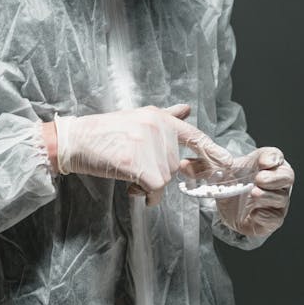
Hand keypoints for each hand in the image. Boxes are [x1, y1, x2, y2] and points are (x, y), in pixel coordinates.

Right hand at [51, 104, 232, 205]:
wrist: (76, 140)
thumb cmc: (104, 132)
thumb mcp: (137, 118)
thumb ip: (166, 117)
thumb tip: (186, 109)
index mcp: (159, 117)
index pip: (194, 135)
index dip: (213, 151)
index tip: (228, 162)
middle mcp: (159, 129)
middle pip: (175, 165)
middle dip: (158, 173)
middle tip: (135, 168)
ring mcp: (150, 146)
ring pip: (165, 179)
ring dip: (149, 184)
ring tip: (127, 173)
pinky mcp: (140, 165)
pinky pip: (155, 190)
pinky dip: (146, 195)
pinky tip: (131, 187)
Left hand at [179, 146, 293, 236]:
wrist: (232, 206)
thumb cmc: (231, 182)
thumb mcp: (215, 172)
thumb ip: (200, 166)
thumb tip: (183, 164)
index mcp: (263, 165)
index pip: (275, 156)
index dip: (272, 158)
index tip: (263, 162)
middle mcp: (274, 181)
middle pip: (286, 175)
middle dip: (274, 177)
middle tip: (259, 179)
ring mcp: (276, 200)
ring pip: (281, 197)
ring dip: (267, 195)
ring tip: (253, 193)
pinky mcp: (272, 218)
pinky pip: (275, 217)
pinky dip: (265, 214)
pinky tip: (255, 212)